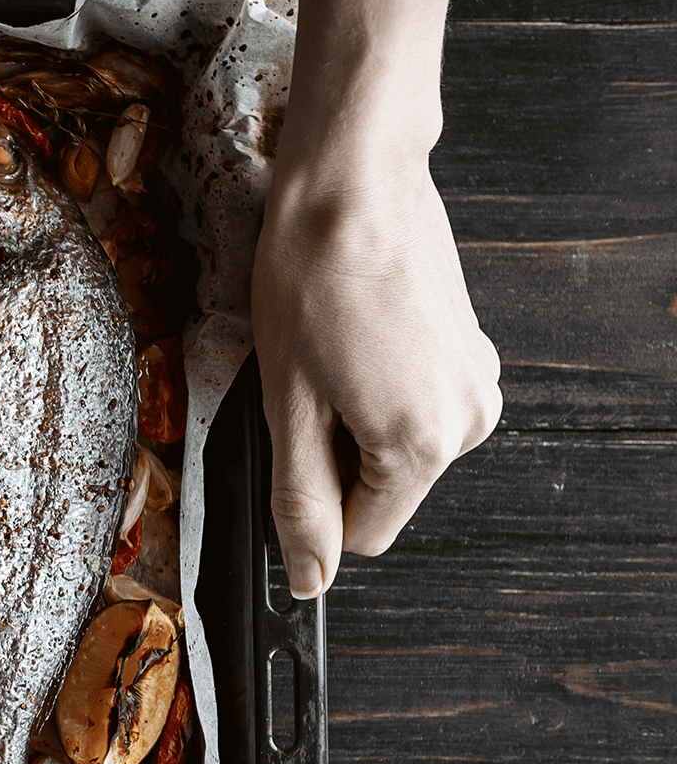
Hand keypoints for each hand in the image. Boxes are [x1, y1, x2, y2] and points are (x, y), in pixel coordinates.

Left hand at [251, 156, 500, 597]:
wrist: (352, 187)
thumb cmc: (312, 280)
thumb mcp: (287, 408)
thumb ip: (300, 501)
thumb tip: (311, 576)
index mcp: (423, 445)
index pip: (364, 535)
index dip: (314, 500)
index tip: (293, 441)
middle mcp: (469, 420)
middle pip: (383, 490)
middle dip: (336, 453)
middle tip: (307, 383)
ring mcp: (476, 381)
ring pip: (396, 446)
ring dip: (354, 416)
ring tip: (330, 351)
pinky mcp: (471, 351)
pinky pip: (413, 402)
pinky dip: (377, 384)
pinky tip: (356, 334)